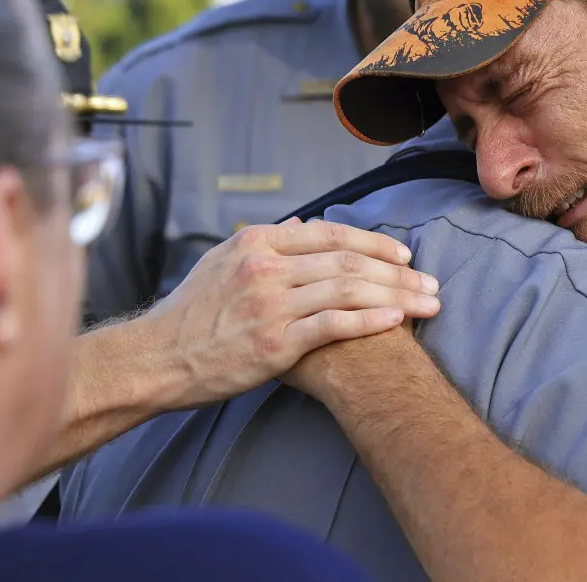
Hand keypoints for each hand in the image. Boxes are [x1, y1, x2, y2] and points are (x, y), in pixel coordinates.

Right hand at [141, 219, 439, 409]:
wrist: (154, 359)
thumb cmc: (191, 314)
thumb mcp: (224, 262)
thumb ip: (268, 243)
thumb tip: (305, 227)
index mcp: (258, 243)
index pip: (332, 234)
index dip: (375, 243)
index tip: (405, 255)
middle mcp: (266, 268)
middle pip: (349, 262)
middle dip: (398, 272)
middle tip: (432, 283)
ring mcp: (270, 304)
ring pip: (349, 291)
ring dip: (396, 297)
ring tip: (428, 305)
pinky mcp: (273, 342)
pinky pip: (333, 325)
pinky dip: (369, 321)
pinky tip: (396, 322)